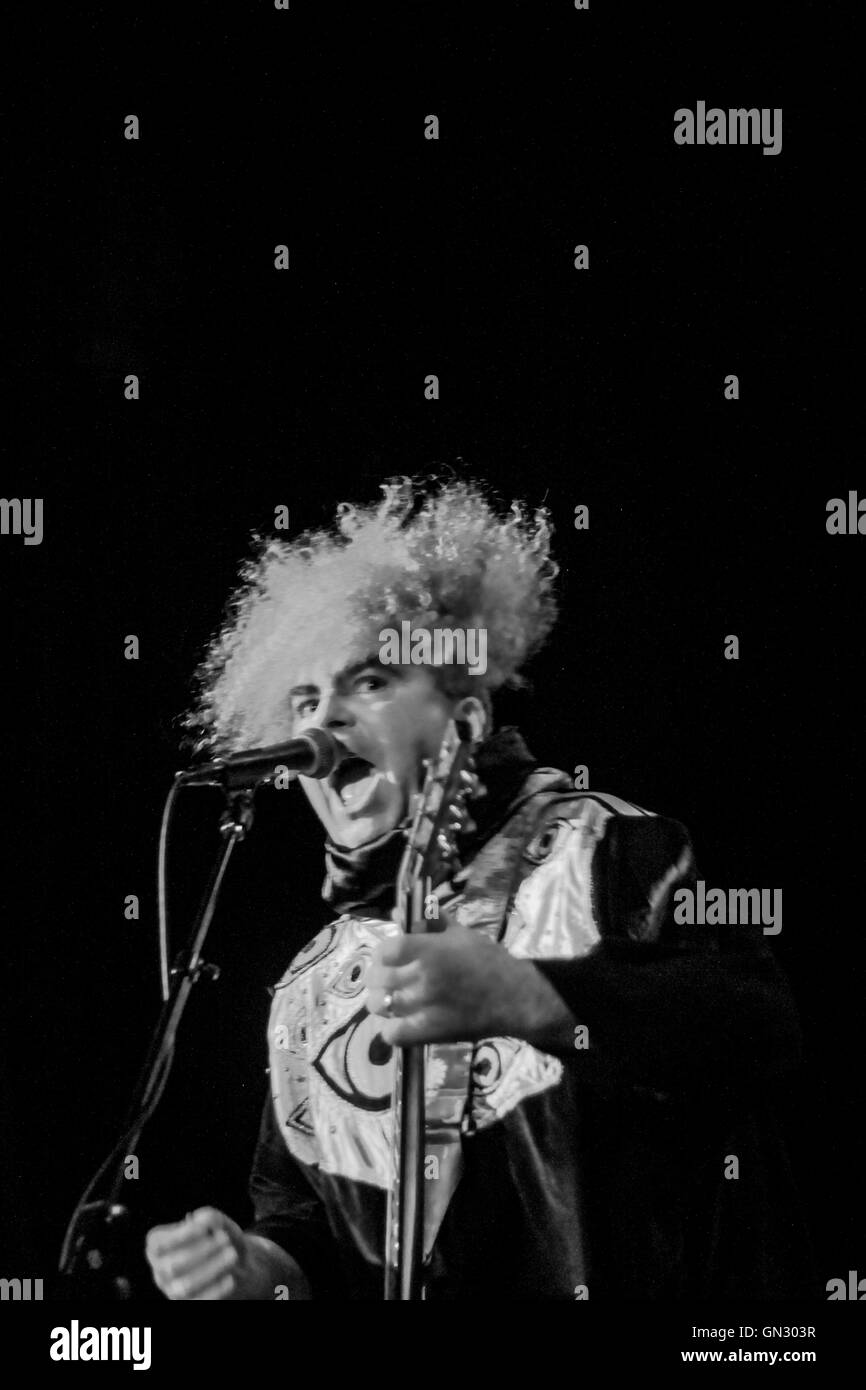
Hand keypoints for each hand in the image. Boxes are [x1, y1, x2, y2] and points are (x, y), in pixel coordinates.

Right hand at [145, 1207, 257, 1300]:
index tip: (205, 1228)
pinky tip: (230, 1279)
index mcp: (158, 1248)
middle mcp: (161, 1272)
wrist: (235, 1264)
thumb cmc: (219, 1238)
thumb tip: (201, 1219)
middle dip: (201, 1252)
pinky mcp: (189, 1304)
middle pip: (172, 1267)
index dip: (180, 1237)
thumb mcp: (218, 1223)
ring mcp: (173, 1292)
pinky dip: (216, 1291)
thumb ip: (210, 1217)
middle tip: (225, 1239)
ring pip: (185, 1286)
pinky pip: (199, 1302)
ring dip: (211, 1269)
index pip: (158, 1245)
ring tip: (232, 1254)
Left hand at [365, 922, 575, 1047]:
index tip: (389, 956)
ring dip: (381, 1001)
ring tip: (391, 999)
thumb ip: (429, 921)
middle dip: (379, 976)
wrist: (515, 998)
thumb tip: (399, 910)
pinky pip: (392, 1034)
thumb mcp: (460, 934)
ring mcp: (424, 1007)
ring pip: (380, 1005)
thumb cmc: (488, 961)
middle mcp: (424, 977)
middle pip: (378, 977)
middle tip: (388, 978)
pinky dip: (391, 1029)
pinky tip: (401, 1022)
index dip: (382, 953)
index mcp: (431, 951)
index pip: (386, 950)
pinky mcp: (429, 1033)